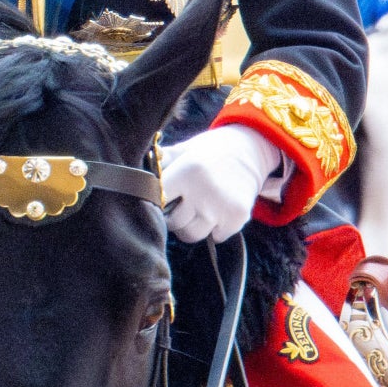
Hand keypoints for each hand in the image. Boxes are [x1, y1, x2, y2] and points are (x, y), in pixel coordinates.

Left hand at [160, 125, 289, 242]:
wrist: (251, 149)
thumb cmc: (209, 151)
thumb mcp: (184, 149)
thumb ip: (160, 162)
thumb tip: (136, 172)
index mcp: (186, 172)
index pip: (157, 200)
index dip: (156, 202)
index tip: (161, 199)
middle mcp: (204, 192)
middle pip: (173, 223)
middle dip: (173, 216)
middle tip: (180, 204)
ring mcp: (221, 208)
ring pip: (191, 235)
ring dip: (191, 226)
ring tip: (196, 210)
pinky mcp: (238, 218)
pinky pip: (215, 237)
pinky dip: (214, 229)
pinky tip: (217, 211)